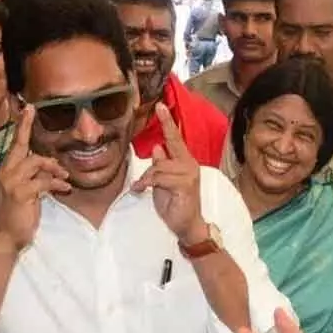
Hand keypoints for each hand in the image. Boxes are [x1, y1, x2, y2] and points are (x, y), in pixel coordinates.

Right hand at [0, 106, 71, 251]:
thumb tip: (52, 166)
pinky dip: (57, 184)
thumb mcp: (26, 192)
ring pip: (36, 162)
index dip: (22, 126)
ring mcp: (11, 182)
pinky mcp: (21, 193)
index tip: (28, 108)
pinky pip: (44, 180)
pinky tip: (64, 190)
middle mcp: (5, 172)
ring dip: (54, 168)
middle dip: (27, 127)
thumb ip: (35, 176)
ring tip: (64, 178)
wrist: (6, 238)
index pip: (15, 144)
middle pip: (21, 145)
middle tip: (33, 110)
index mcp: (6, 170)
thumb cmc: (17, 215)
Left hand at [131, 103, 202, 239]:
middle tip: (160, 107)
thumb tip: (158, 148)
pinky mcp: (185, 185)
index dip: (169, 123)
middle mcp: (190, 165)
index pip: (176, 139)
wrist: (187, 226)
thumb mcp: (163, 182)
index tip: (162, 106)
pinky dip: (147, 183)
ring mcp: (189, 174)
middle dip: (166, 125)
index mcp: (185, 162)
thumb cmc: (175, 205)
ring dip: (147, 176)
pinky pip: (160, 177)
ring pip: (160, 165)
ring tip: (142, 188)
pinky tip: (142, 190)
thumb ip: (162, 165)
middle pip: (171, 144)